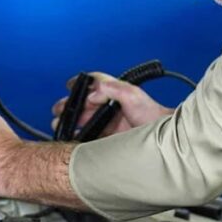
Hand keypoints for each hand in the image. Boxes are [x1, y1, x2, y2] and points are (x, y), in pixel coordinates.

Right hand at [51, 72, 173, 137]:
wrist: (162, 138)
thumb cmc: (152, 115)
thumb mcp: (133, 95)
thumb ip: (114, 89)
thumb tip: (94, 92)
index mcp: (116, 92)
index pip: (95, 83)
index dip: (80, 83)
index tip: (69, 85)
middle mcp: (111, 106)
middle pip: (85, 103)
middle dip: (70, 106)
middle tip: (59, 110)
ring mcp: (110, 122)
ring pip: (85, 120)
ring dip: (72, 122)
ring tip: (60, 125)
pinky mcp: (110, 137)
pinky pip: (90, 136)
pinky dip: (79, 136)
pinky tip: (72, 138)